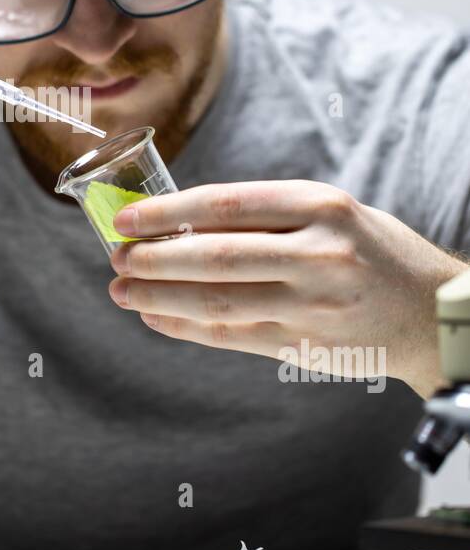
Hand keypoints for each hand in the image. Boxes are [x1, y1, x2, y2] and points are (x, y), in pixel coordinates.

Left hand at [107, 180, 464, 396]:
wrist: (431, 312)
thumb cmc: (371, 251)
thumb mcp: (331, 212)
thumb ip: (266, 215)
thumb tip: (178, 221)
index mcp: (322, 206)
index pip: (226, 205)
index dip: (168, 212)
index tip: (128, 218)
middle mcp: (318, 254)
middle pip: (215, 256)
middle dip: (154, 258)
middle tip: (117, 257)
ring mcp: (312, 304)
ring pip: (217, 302)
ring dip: (159, 296)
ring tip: (123, 290)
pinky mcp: (305, 344)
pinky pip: (232, 335)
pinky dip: (186, 326)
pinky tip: (156, 316)